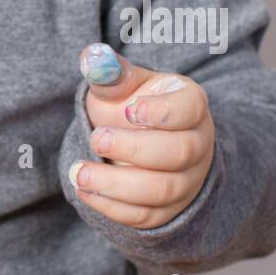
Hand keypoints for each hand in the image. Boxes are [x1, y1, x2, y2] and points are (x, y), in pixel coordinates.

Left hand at [70, 43, 215, 228]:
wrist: (140, 145)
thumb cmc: (131, 110)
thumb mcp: (123, 87)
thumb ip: (110, 75)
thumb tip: (92, 58)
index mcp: (189, 105)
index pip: (188, 110)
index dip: (162, 113)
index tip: (130, 110)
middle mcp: (196, 145)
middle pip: (178, 152)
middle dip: (133, 148)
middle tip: (97, 139)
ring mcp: (185, 181)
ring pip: (161, 190)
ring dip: (116, 184)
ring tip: (80, 172)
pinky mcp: (166, 210)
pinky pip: (144, 215)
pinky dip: (111, 206)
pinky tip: (85, 190)